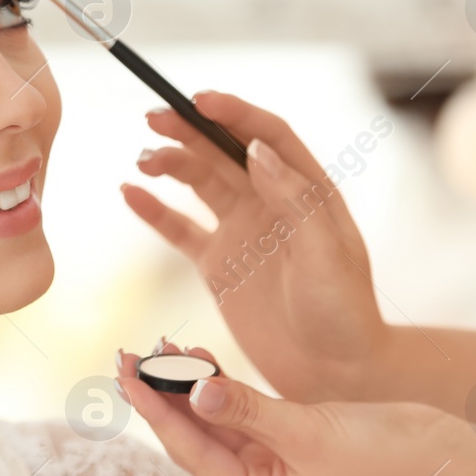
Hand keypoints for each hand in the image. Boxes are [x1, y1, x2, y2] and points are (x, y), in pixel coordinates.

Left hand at [117, 342, 457, 475]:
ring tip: (160, 346)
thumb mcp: (308, 432)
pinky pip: (239, 413)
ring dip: (188, 386)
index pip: (189, 451)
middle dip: (162, 395)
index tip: (124, 373)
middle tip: (129, 353)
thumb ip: (248, 410)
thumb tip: (195, 392)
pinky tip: (199, 358)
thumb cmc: (383, 456)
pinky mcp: (287, 442)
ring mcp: (271, 467)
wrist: (444, 456)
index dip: (154, 409)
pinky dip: (220, 386)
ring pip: (213, 422)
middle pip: (193, 438)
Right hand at [121, 91, 386, 401]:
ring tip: (144, 160)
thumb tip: (256, 150)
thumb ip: (295, 200)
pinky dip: (154, 210)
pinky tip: (131, 193)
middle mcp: (272, 205)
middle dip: (190, 130)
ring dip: (171, 164)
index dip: (233, 114)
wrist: (336, 375)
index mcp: (307, 193)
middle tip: (154, 119)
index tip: (198, 100)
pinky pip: (179, 229)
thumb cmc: (345, 315)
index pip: (267, 137)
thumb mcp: (328, 256)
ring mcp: (242, 233)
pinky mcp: (218, 265)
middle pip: (224, 152)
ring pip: (199, 183)